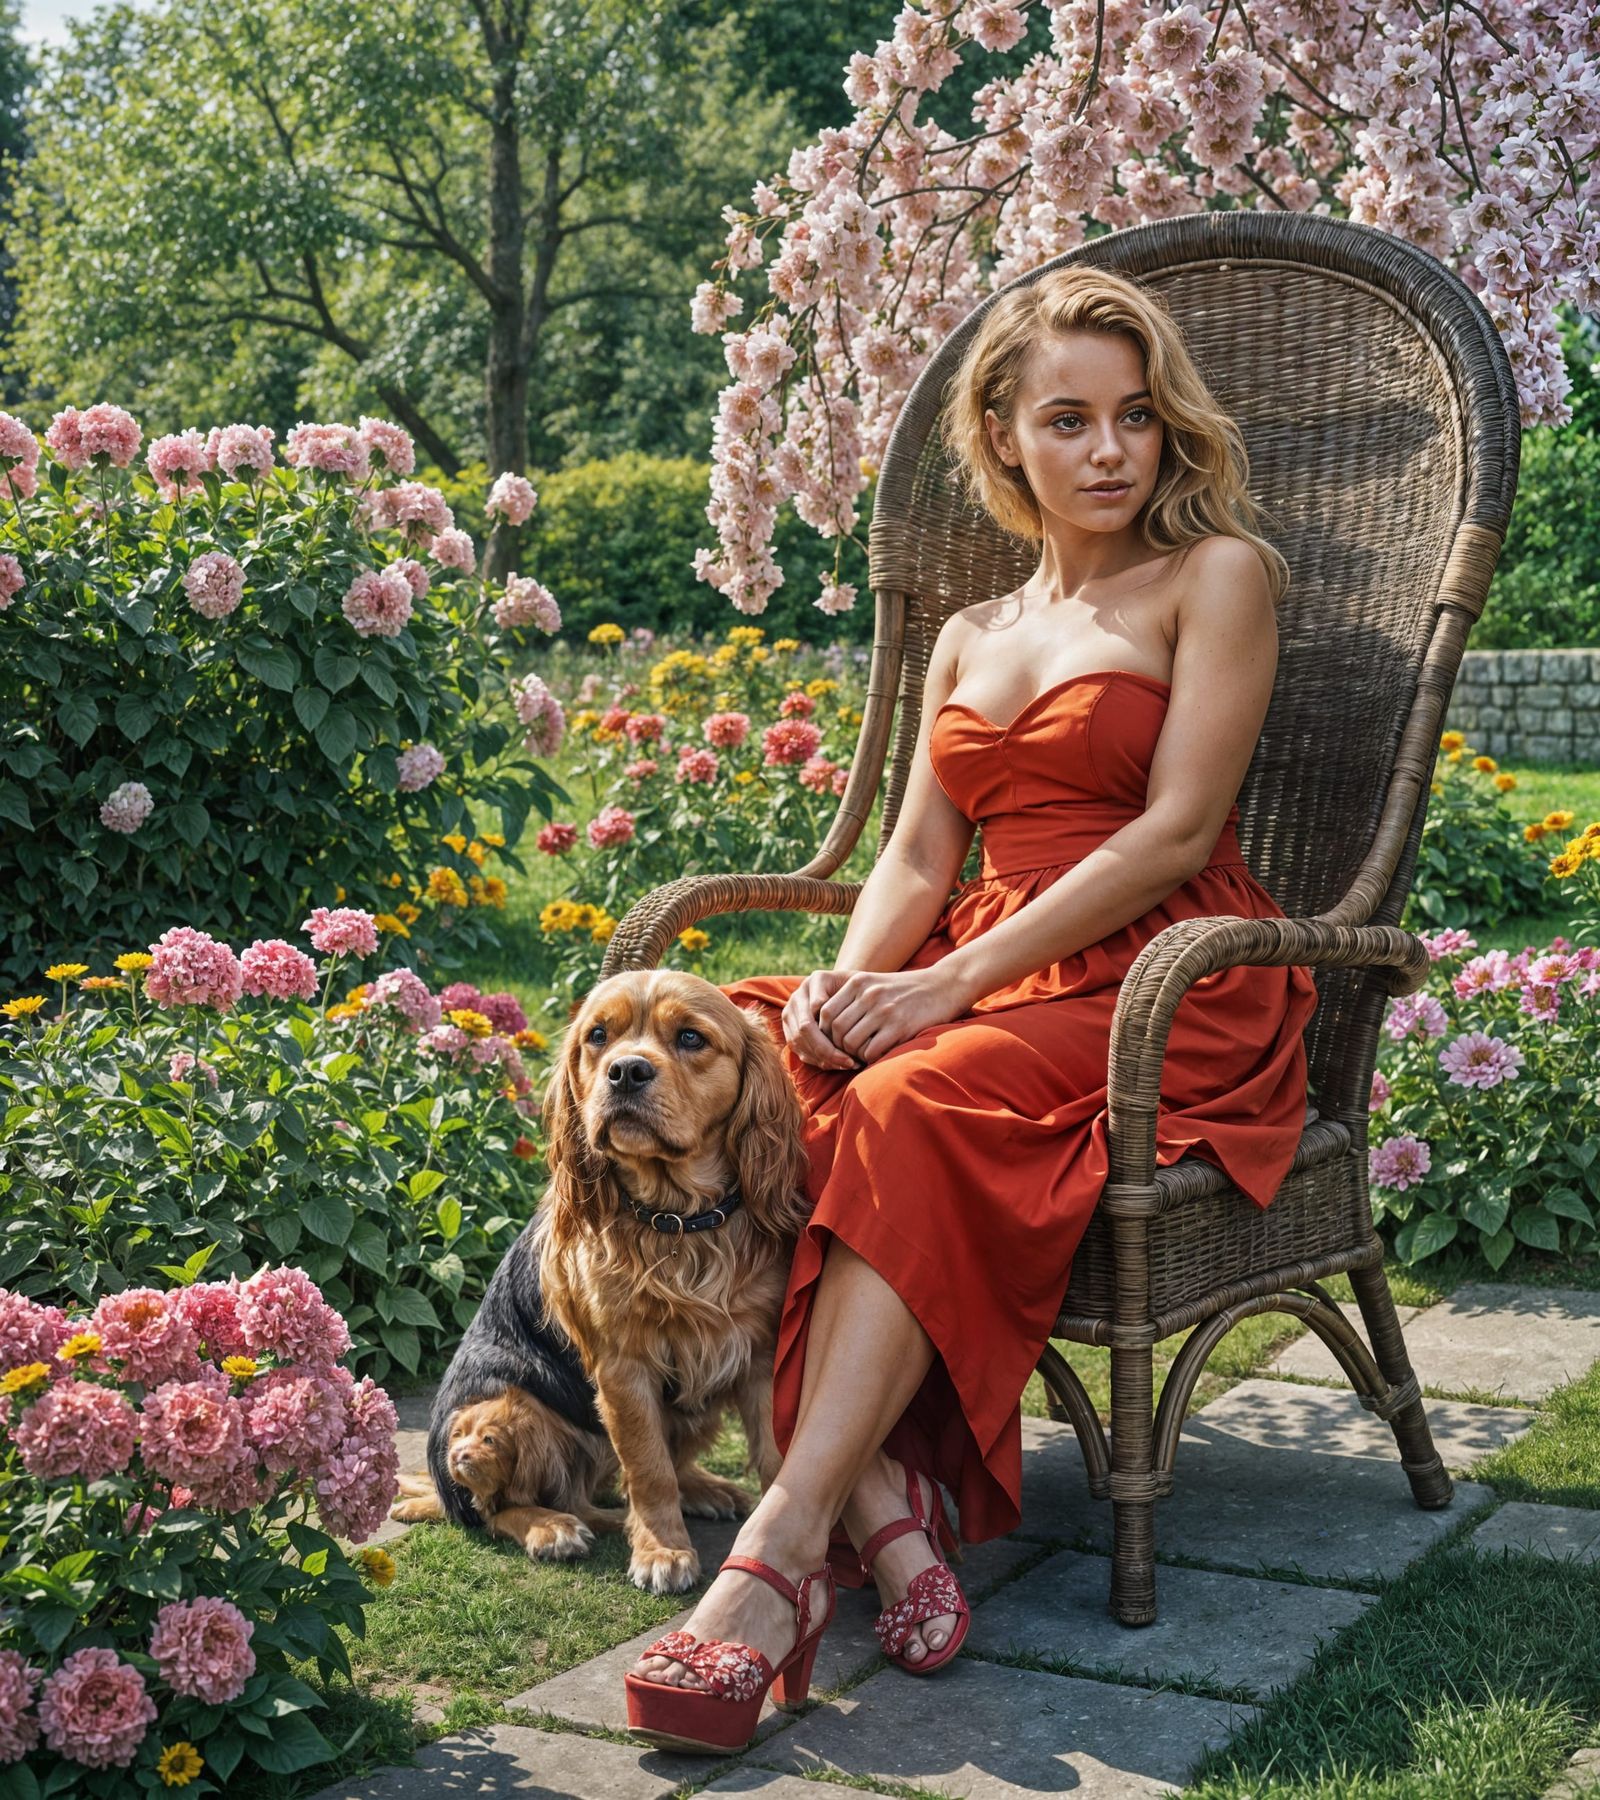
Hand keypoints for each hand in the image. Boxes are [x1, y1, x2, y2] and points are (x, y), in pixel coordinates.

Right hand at [781, 970, 858, 1069]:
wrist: (848, 989)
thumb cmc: (859, 989)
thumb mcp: (859, 985)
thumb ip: (847, 991)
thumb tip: (819, 1007)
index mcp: (814, 982)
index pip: (815, 1010)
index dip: (830, 1032)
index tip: (853, 1045)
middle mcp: (798, 997)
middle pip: (804, 1031)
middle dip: (827, 1050)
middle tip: (850, 1062)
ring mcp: (791, 1014)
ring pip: (800, 1043)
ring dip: (823, 1058)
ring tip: (846, 1065)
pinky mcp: (790, 1030)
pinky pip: (800, 1050)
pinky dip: (818, 1060)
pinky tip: (837, 1065)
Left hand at [816, 966, 967, 1065]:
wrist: (943, 986)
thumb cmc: (905, 990)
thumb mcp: (875, 983)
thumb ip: (851, 997)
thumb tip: (824, 1024)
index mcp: (858, 982)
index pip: (826, 1013)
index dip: (825, 1031)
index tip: (835, 1040)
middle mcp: (868, 994)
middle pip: (836, 1030)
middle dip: (838, 1046)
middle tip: (846, 1053)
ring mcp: (884, 1011)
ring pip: (851, 1043)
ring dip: (853, 1054)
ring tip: (861, 1054)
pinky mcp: (900, 1027)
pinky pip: (871, 1051)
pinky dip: (869, 1058)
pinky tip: (876, 1055)